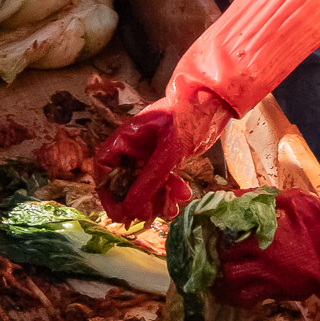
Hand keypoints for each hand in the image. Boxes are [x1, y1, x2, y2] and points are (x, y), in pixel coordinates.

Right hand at [94, 82, 234, 222]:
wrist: (214, 103)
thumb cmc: (187, 118)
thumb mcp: (168, 152)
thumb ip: (149, 181)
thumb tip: (130, 210)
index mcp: (125, 139)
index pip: (104, 168)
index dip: (108, 193)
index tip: (120, 213)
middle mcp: (134, 148)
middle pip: (125, 182)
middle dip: (137, 201)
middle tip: (149, 217)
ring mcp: (150, 155)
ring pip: (145, 186)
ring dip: (156, 201)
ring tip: (171, 209)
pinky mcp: (167, 160)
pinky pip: (162, 183)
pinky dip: (170, 192)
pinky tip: (183, 196)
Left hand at [214, 188, 319, 306]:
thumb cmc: (317, 222)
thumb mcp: (292, 201)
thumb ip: (265, 198)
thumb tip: (239, 195)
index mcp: (261, 232)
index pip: (228, 236)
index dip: (219, 237)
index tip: (217, 237)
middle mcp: (260, 255)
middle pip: (226, 261)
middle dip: (221, 260)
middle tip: (220, 259)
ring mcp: (268, 275)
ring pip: (233, 283)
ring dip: (226, 281)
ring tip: (223, 279)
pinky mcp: (277, 291)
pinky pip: (250, 298)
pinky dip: (241, 297)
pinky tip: (239, 293)